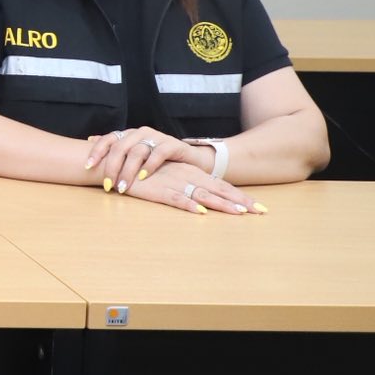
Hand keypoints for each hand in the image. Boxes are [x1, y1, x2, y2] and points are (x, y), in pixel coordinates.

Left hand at [86, 126, 201, 193]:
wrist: (189, 160)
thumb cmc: (158, 159)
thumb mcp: (135, 153)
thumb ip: (115, 148)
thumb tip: (89, 140)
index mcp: (129, 134)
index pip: (108, 139)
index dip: (97, 152)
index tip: (87, 166)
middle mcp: (141, 133)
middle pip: (120, 147)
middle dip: (111, 167)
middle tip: (108, 185)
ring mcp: (157, 137)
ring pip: (137, 152)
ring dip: (128, 171)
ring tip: (122, 187)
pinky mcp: (172, 144)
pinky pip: (158, 154)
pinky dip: (149, 166)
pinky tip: (143, 177)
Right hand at [122, 157, 262, 215]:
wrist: (114, 161)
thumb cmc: (141, 169)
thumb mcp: (166, 172)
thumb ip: (183, 181)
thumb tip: (200, 195)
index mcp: (189, 171)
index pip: (219, 184)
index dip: (238, 195)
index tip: (256, 206)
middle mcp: (185, 176)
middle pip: (218, 189)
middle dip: (240, 201)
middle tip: (260, 211)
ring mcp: (172, 183)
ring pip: (202, 194)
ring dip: (221, 204)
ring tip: (239, 213)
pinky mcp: (156, 190)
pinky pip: (175, 198)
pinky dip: (189, 205)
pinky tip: (201, 211)